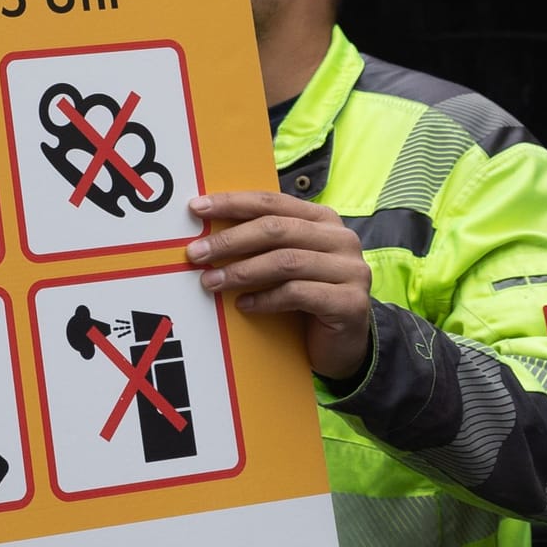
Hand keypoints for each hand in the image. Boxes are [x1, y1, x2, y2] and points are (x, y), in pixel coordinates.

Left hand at [186, 191, 372, 381]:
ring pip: (285, 261)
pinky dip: (265, 299)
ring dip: (241, 272)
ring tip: (210, 282)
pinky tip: (243, 305)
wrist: (343, 344)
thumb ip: (262, 244)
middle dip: (230, 241)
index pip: (272, 202)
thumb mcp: (286, 264)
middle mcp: (341, 239)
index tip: (197, 209)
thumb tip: (206, 234)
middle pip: (276, 229)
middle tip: (196, 253)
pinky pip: (298, 294)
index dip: (232, 203)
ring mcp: (351, 270)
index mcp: (323, 220)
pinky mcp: (350, 302)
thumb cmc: (306, 298)